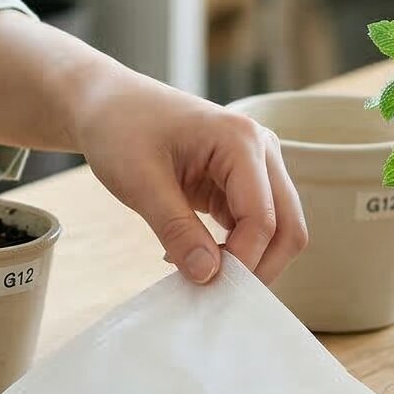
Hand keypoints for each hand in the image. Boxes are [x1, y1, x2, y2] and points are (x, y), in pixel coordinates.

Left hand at [73, 66, 307, 287]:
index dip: (241, 260)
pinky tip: (193, 254)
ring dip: (247, 259)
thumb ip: (176, 229)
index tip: (204, 284)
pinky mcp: (242, 181)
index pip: (262, 218)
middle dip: (257, 266)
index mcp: (241, 140)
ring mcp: (256, 164)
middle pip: (287, 227)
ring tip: (196, 271)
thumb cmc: (119, 129)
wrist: (106, 103)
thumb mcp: (139, 181)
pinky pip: (255, 224)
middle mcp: (262, 149)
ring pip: (278, 229)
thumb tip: (209, 277)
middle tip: (212, 291)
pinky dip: (235, 247)